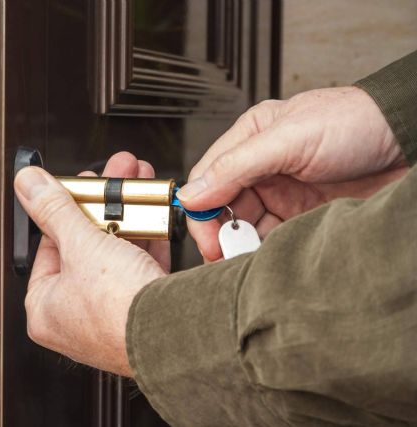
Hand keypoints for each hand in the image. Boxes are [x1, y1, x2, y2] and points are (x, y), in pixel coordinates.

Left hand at [13, 154, 166, 375]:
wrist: (172, 335)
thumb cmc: (118, 309)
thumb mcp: (81, 245)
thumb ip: (54, 209)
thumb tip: (28, 184)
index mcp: (45, 308)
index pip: (48, 246)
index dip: (64, 208)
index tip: (78, 185)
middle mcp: (74, 317)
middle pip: (84, 246)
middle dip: (102, 205)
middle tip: (111, 178)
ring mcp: (110, 316)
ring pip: (115, 254)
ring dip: (127, 217)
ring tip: (135, 187)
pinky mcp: (141, 312)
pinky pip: (140, 268)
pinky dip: (147, 241)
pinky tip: (153, 216)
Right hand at [177, 86, 408, 260]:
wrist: (409, 141)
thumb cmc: (355, 124)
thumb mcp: (288, 140)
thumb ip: (236, 167)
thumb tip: (192, 194)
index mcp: (250, 138)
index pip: (208, 178)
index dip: (201, 210)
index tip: (206, 238)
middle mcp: (262, 165)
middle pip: (224, 206)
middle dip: (221, 233)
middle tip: (224, 256)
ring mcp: (284, 191)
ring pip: (248, 225)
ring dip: (243, 244)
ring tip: (246, 260)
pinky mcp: (304, 213)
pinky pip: (274, 237)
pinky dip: (267, 250)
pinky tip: (268, 257)